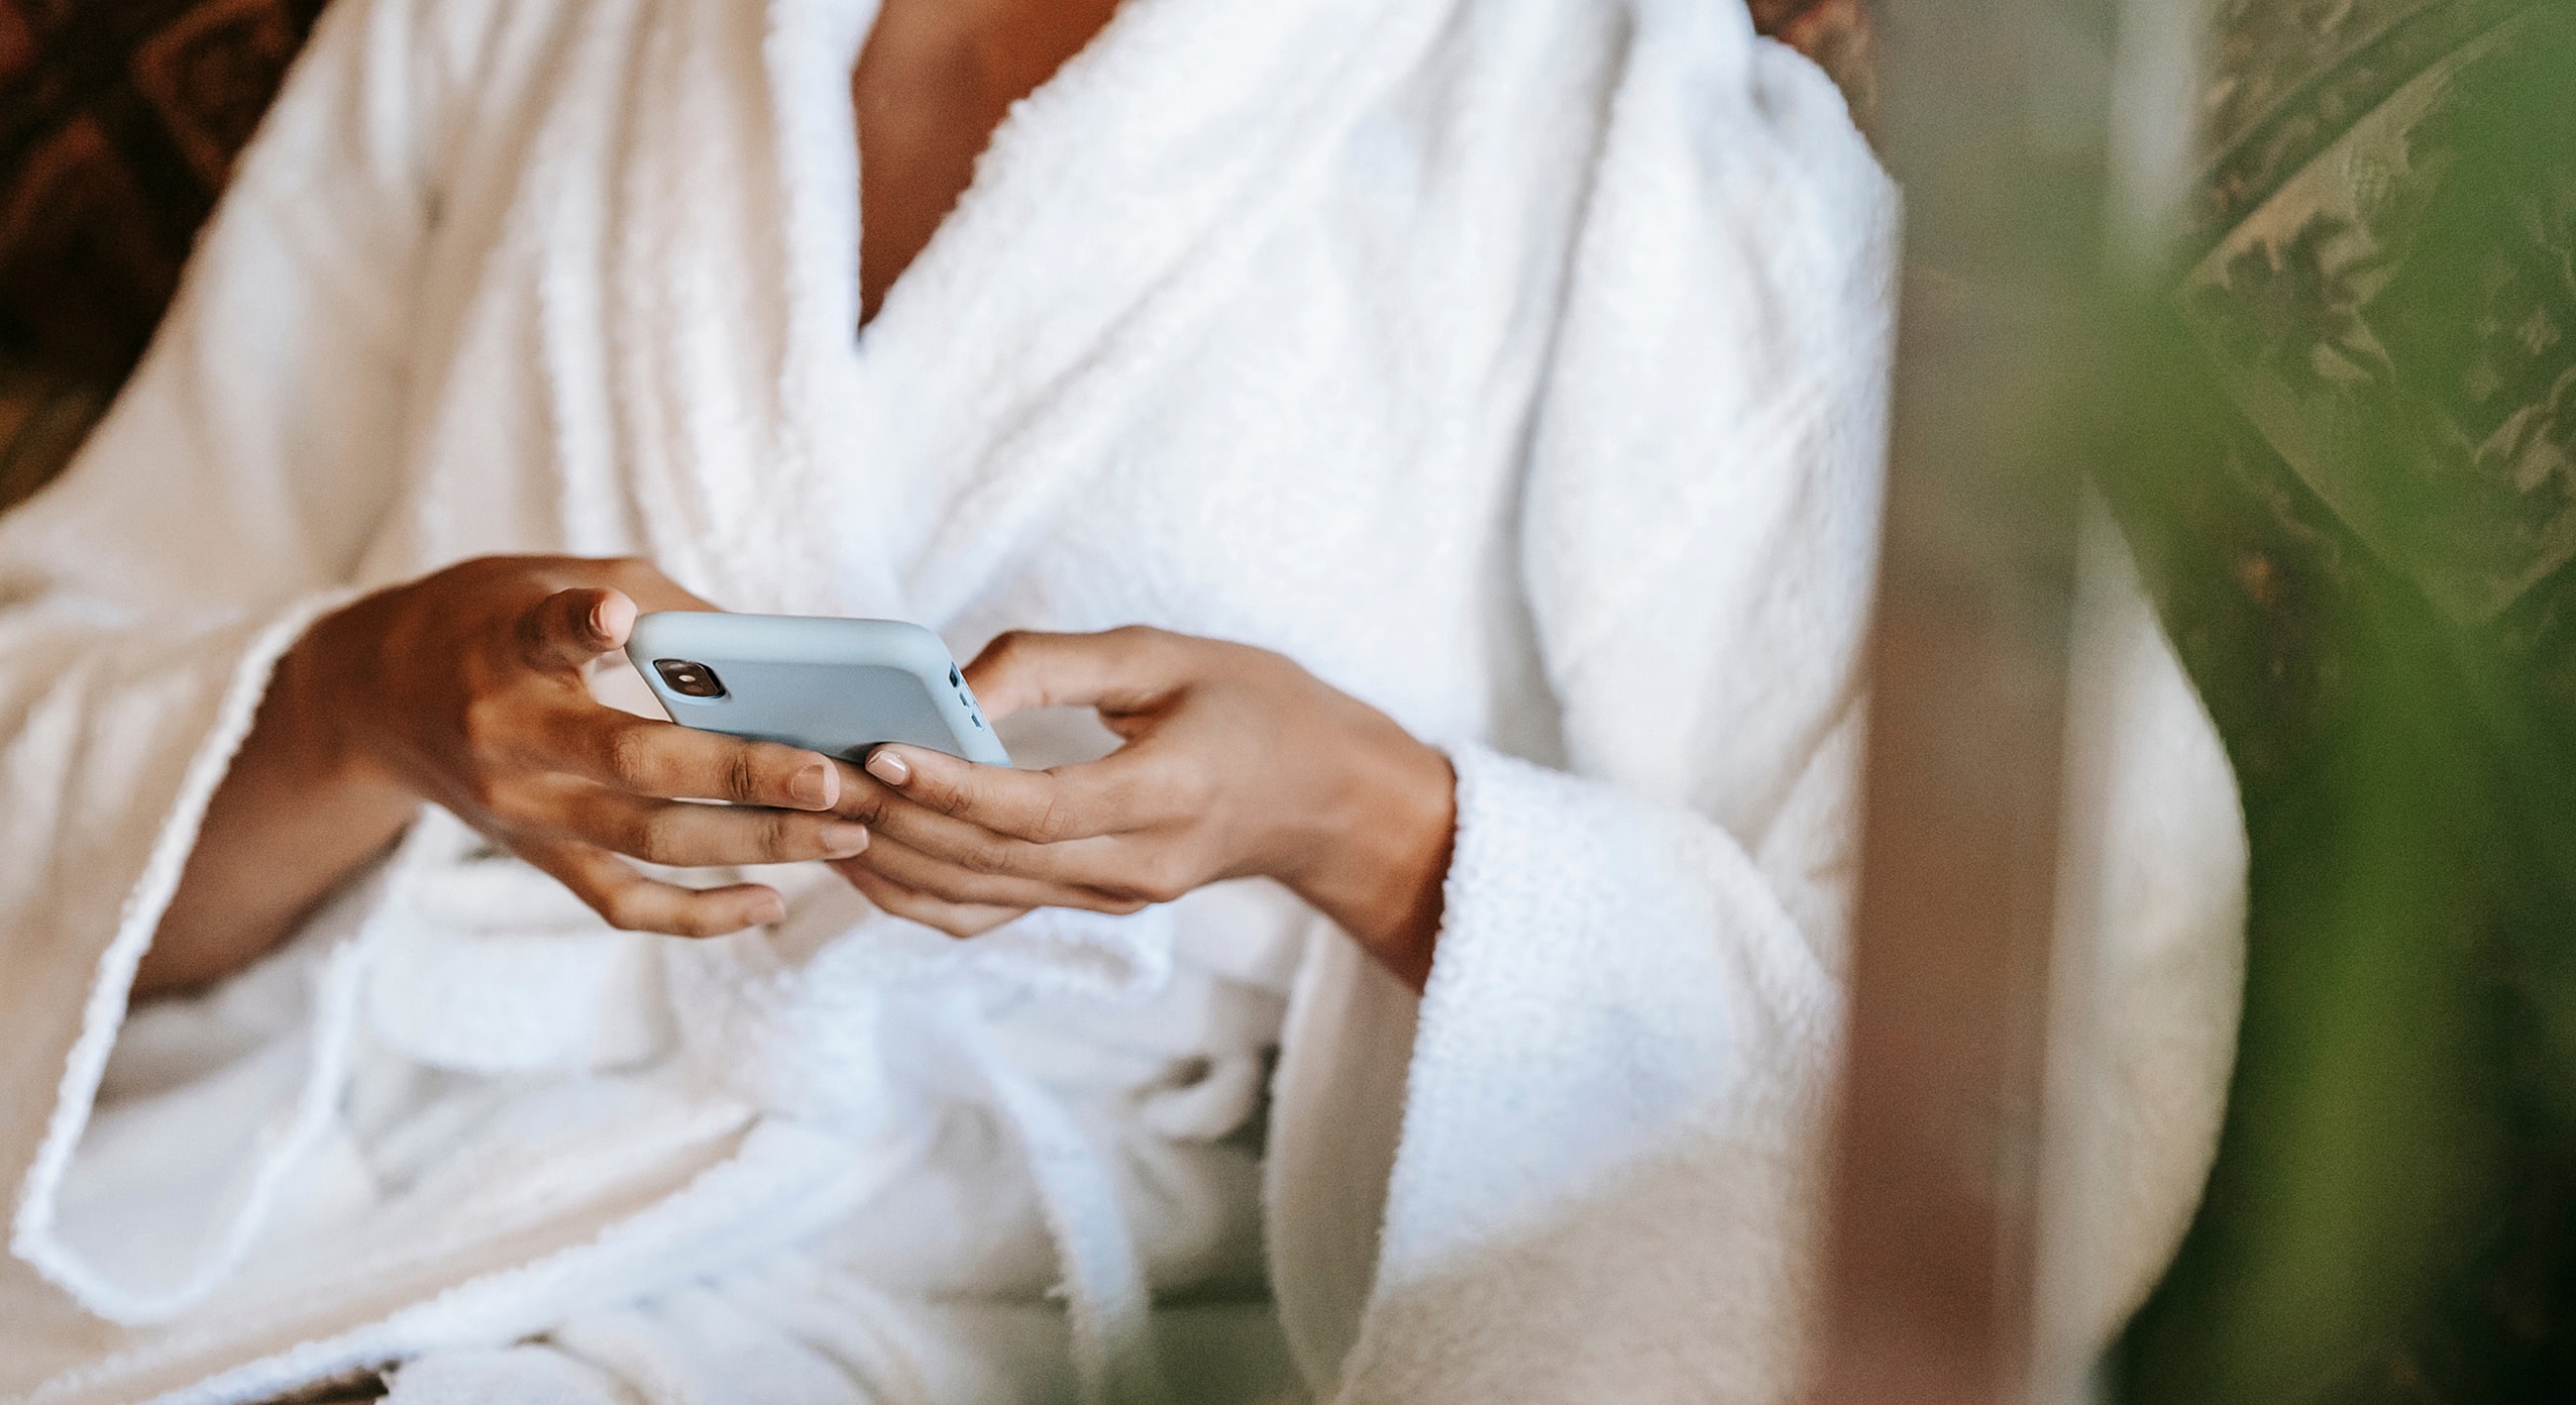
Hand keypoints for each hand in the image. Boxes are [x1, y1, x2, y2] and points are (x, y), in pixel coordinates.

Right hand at [290, 555, 870, 935]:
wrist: (374, 697)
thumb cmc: (489, 620)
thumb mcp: (552, 577)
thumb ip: (661, 606)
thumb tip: (777, 653)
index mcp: (507, 648)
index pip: (542, 635)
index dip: (579, 625)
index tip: (613, 615)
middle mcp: (509, 737)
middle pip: (634, 765)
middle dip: (744, 775)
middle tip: (834, 779)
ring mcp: (523, 810)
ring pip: (647, 843)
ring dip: (754, 845)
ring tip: (845, 836)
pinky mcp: (536, 855)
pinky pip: (620, 903)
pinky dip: (696, 915)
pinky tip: (769, 904)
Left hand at [825, 627, 1455, 988]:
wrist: (1329, 799)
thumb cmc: (1256, 706)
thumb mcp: (1168, 653)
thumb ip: (1056, 663)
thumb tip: (950, 686)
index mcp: (1169, 795)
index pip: (1038, 808)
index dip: (952, 785)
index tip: (879, 750)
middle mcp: (1137, 865)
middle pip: (990, 861)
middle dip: (894, 821)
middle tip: (814, 772)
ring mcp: (1114, 897)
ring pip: (977, 899)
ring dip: (891, 859)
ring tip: (819, 807)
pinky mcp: (1095, 905)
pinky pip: (989, 913)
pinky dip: (917, 892)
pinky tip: (865, 852)